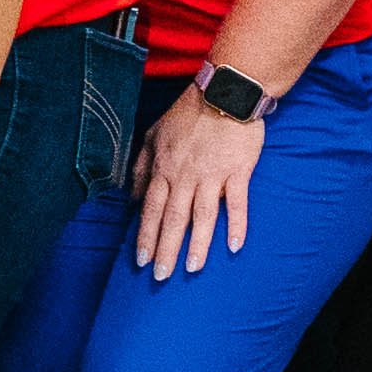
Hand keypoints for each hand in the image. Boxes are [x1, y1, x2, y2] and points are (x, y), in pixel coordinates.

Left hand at [132, 90, 262, 277]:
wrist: (225, 93)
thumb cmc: (189, 114)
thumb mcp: (155, 135)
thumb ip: (143, 166)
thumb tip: (134, 197)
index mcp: (165, 168)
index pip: (151, 209)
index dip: (145, 236)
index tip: (140, 261)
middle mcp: (185, 175)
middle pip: (173, 219)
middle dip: (165, 250)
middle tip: (160, 277)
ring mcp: (213, 175)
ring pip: (202, 216)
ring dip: (197, 244)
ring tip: (191, 269)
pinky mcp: (238, 172)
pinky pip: (237, 203)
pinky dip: (236, 225)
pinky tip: (233, 246)